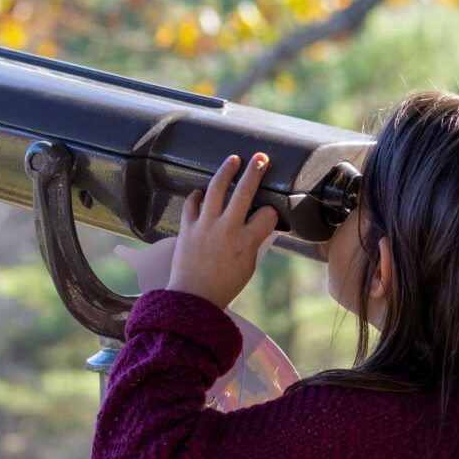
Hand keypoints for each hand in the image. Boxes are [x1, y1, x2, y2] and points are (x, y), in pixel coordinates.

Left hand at [114, 153, 277, 308]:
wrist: (192, 299)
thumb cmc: (224, 287)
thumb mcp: (248, 266)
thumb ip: (253, 243)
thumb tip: (258, 227)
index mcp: (246, 240)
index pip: (267, 214)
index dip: (272, 212)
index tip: (270, 212)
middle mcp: (227, 228)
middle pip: (244, 191)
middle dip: (255, 171)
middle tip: (261, 158)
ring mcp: (205, 226)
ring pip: (216, 189)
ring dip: (225, 171)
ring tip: (233, 159)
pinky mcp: (187, 228)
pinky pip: (191, 204)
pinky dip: (196, 196)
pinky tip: (200, 191)